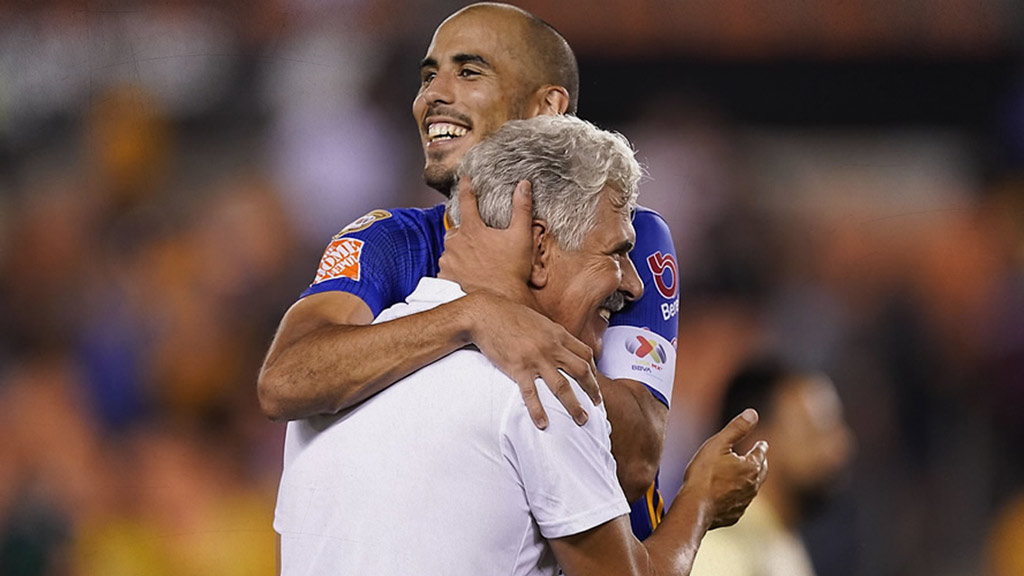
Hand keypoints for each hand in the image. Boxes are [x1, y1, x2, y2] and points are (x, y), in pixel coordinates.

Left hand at [441, 178, 533, 305]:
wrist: (499, 301)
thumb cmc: (512, 270)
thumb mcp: (522, 236)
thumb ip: (522, 208)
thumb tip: (524, 185)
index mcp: (472, 229)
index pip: (467, 200)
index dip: (467, 187)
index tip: (465, 178)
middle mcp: (455, 242)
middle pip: (457, 229)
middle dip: (465, 232)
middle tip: (480, 242)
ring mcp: (448, 260)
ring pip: (451, 249)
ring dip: (460, 251)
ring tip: (476, 261)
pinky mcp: (444, 276)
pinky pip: (447, 267)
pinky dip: (456, 267)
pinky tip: (469, 273)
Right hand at [463, 290, 601, 429]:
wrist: (485, 314)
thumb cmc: (510, 315)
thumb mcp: (540, 320)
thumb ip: (553, 334)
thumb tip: (562, 344)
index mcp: (558, 334)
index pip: (585, 354)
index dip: (594, 370)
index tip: (594, 381)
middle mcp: (552, 347)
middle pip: (581, 371)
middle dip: (593, 390)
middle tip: (597, 404)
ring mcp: (536, 359)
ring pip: (563, 387)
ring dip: (575, 406)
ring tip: (582, 420)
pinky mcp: (518, 368)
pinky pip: (531, 394)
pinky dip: (538, 411)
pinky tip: (543, 423)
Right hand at [679, 409, 768, 529]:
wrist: (694, 507)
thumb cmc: (704, 474)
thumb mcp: (718, 444)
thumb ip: (737, 428)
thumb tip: (753, 413)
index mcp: (751, 467)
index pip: (760, 453)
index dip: (761, 447)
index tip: (762, 444)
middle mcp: (752, 486)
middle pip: (760, 471)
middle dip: (760, 463)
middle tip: (758, 457)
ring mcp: (744, 502)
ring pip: (752, 487)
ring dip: (751, 479)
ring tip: (745, 475)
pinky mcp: (735, 514)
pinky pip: (741, 502)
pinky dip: (739, 494)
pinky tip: (732, 494)